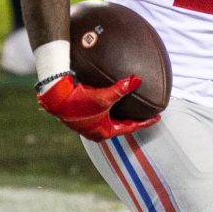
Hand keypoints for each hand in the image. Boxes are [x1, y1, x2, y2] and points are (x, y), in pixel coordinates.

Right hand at [37, 74, 159, 140]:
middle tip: (146, 114)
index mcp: (103, 132)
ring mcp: (88, 124)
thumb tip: (138, 80)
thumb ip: (122, 89)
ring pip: (111, 120)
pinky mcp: (82, 115)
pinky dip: (111, 108)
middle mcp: (96, 131)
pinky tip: (113, 99)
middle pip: (121, 126)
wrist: (55, 97)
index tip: (157, 118)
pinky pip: (102, 113)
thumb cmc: (79, 101)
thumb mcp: (103, 96)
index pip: (130, 128)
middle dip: (133, 121)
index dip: (145, 122)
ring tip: (131, 107)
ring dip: (121, 114)